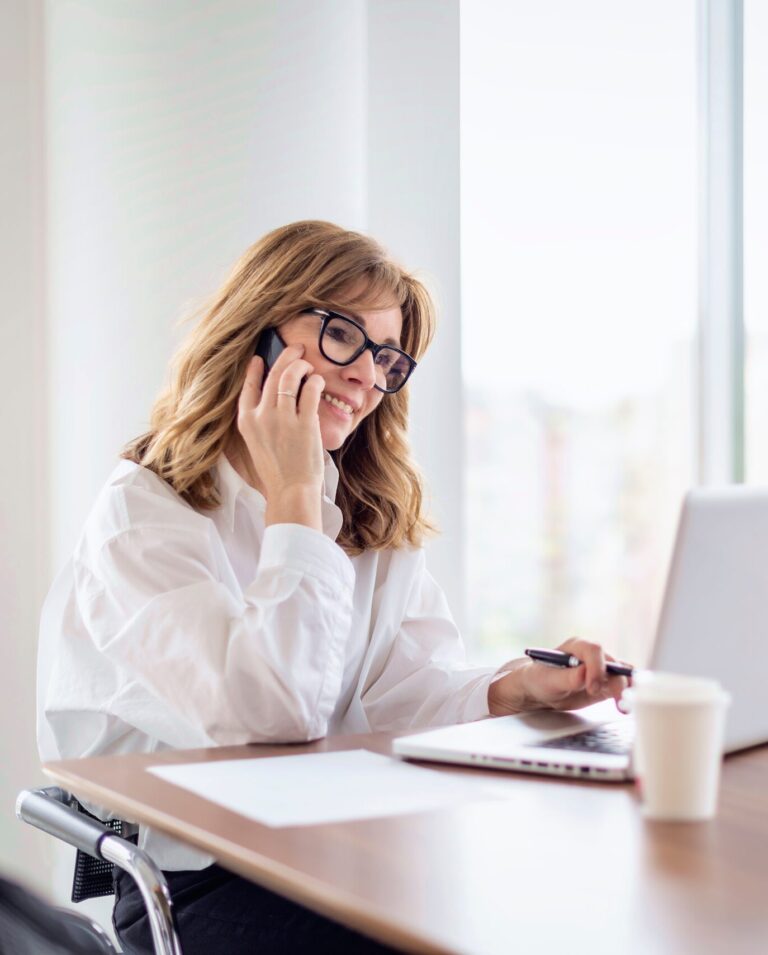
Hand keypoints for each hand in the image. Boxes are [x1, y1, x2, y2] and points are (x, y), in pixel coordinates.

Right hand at [237, 346, 325, 520]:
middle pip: (273, 375)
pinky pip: (311, 390)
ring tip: (309, 365)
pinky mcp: (305, 423)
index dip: (254, 370)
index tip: (260, 359)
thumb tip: (274, 396)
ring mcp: (283, 419)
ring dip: (302, 366)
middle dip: (286, 357)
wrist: (290, 491)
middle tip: (297, 349)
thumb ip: (261, 421)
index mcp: (246, 422)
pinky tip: (318, 381)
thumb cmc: (277, 471)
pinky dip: (315, 381)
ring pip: (291, 377)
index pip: (247, 386)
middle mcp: (262, 416)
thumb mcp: (257, 444)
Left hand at [488, 638, 629, 716]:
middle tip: (615, 700)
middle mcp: (592, 656)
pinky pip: (622, 685)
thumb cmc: (539, 679)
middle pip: (613, 663)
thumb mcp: (548, 679)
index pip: (594, 650)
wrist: (539, 690)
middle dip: (616, 681)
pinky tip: (624, 707)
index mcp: (577, 647)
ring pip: (622, 674)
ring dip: (626, 689)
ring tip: (623, 706)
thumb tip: (584, 673)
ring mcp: (601, 669)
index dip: (597, 668)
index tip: (592, 688)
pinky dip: (626, 695)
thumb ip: (567, 677)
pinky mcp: (605, 684)